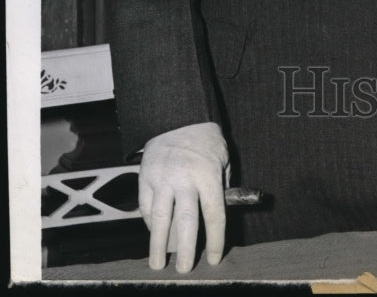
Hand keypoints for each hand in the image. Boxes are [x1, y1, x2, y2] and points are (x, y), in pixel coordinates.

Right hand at [139, 121, 229, 272]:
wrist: (178, 116)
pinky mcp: (145, 177)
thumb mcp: (222, 159)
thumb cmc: (206, 141)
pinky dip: (149, 223)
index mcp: (207, 174)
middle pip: (185, 221)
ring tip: (158, 263)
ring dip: (158, 244)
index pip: (214, 214)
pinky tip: (154, 234)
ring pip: (159, 218)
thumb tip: (217, 215)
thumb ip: (221, 186)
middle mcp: (184, 178)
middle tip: (185, 269)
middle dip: (186, 249)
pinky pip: (146, 206)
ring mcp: (162, 178)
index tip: (214, 258)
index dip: (215, 239)